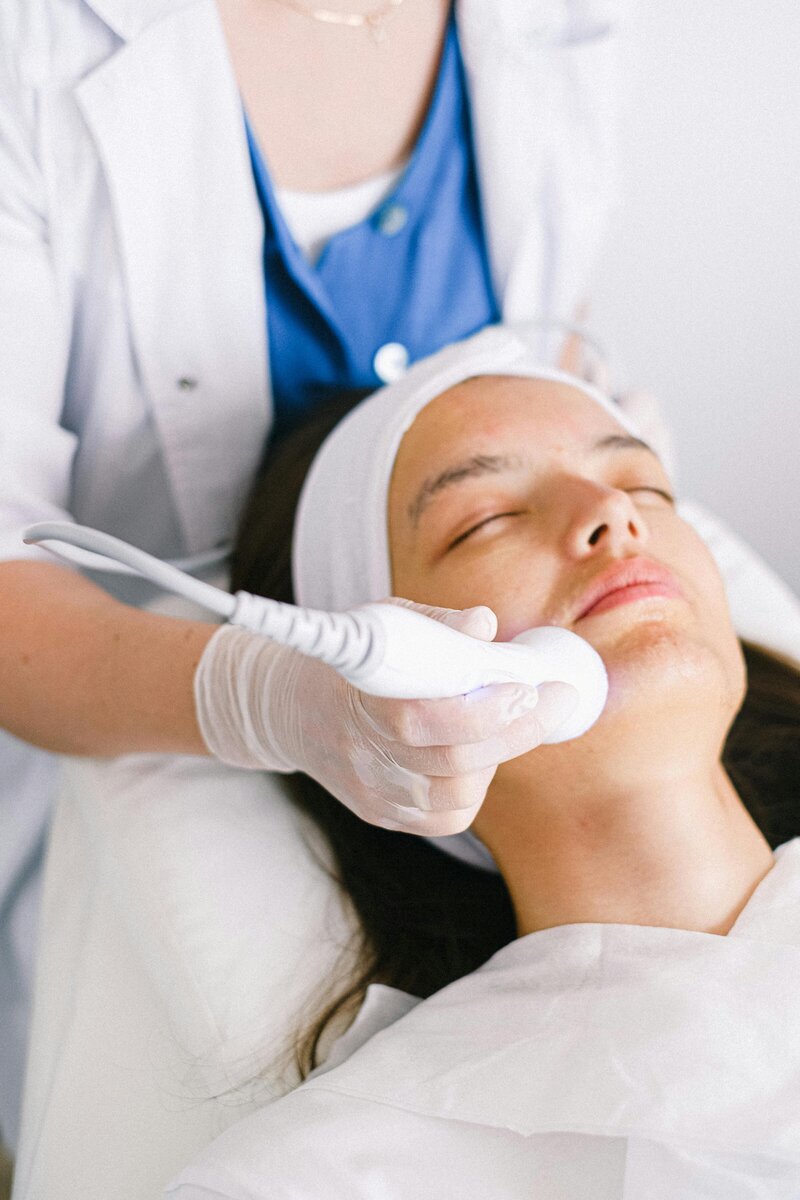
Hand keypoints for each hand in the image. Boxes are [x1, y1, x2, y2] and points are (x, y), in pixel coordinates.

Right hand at [194, 599, 576, 834]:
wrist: (290, 709)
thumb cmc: (349, 663)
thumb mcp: (383, 624)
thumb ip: (436, 626)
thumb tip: (485, 624)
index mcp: (362, 703)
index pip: (427, 720)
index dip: (485, 709)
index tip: (527, 685)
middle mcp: (365, 757)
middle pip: (454, 763)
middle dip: (517, 730)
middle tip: (550, 700)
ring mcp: (373, 793)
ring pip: (457, 797)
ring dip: (496, 760)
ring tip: (500, 723)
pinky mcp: (382, 814)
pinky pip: (445, 819)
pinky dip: (473, 790)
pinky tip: (475, 758)